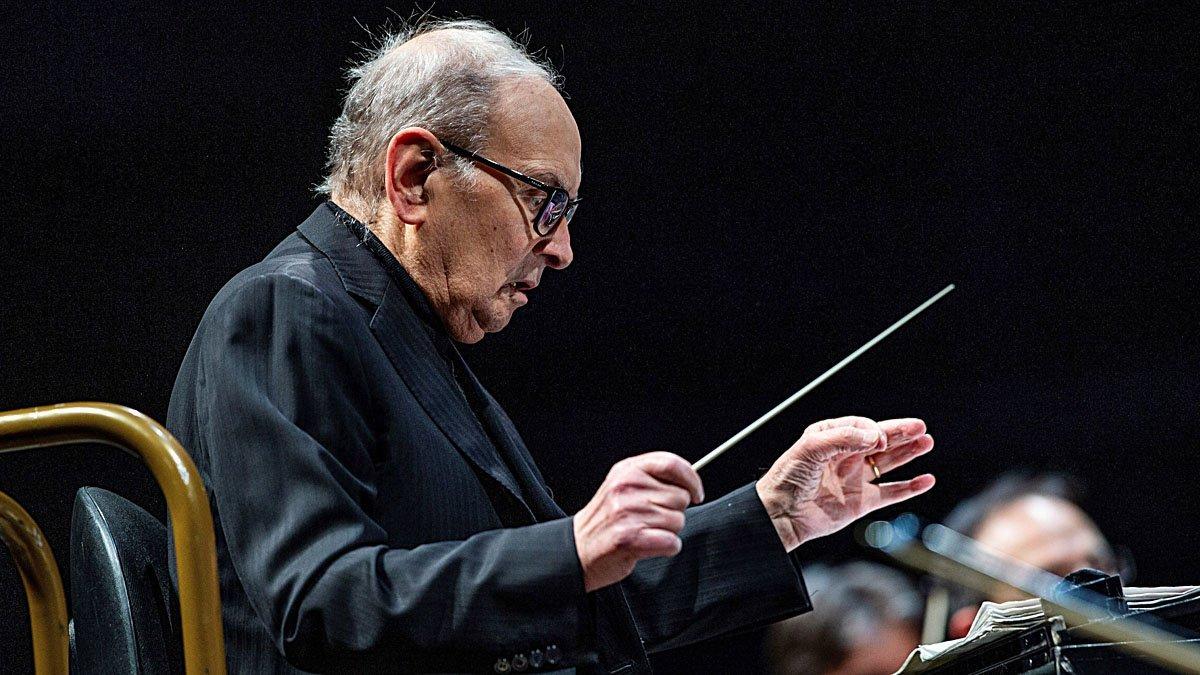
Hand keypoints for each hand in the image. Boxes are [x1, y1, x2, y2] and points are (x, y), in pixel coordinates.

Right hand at [573, 452, 703, 591]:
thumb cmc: (606, 519)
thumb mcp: (621, 485)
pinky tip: (647, 545)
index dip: (691, 479)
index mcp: (627, 470)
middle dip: (673, 512)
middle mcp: (626, 488)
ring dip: (668, 531)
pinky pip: (672, 542)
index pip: (672, 464)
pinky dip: (666, 548)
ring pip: (678, 521)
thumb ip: (651, 477)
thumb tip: (689, 481)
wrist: (577, 549)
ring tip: (644, 532)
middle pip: (680, 497)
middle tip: (650, 519)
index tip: (696, 493)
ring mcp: (628, 513)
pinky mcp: (631, 538)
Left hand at [755, 416, 934, 550]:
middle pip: (880, 440)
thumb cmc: (787, 478)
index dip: (874, 429)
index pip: (861, 427)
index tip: (880, 438)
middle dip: (901, 433)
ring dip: (908, 452)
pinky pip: (891, 492)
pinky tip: (926, 479)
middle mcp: (845, 456)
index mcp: (830, 437)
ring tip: (927, 442)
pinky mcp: (862, 502)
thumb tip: (874, 436)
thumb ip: (842, 438)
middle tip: (921, 427)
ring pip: (889, 462)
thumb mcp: (810, 448)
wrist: (781, 515)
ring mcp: (855, 479)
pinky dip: (910, 487)